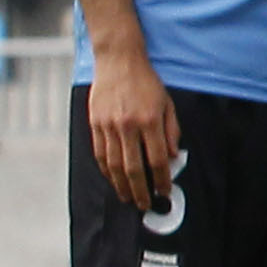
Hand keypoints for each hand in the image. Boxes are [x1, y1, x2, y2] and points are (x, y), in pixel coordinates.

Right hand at [82, 49, 177, 215]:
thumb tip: (171, 158)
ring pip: (113, 164)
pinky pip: (100, 153)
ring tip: (127, 197)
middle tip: (144, 204)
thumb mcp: (167, 104)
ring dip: (120, 184)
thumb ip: (171, 131)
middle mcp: (128, 126)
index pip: (156, 159)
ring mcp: (108, 126)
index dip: (161, 178)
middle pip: (133, 167)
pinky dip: (106, 170)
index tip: (164, 191)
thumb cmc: (147, 83)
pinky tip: (112, 180)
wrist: (119, 62)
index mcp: (149, 121)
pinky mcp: (95, 124)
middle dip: (140, 189)